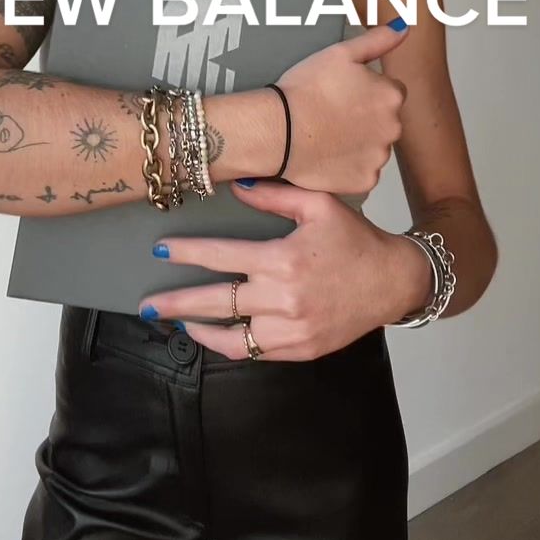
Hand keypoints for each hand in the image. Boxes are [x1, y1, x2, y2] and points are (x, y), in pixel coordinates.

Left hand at [138, 179, 398, 360]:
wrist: (393, 281)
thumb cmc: (355, 239)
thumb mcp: (319, 205)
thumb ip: (275, 196)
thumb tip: (236, 186)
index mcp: (283, 260)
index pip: (223, 257)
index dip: (189, 253)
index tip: (162, 250)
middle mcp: (283, 299)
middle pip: (217, 302)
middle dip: (176, 304)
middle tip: (147, 306)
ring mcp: (292, 330)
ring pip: (232, 338)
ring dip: (199, 330)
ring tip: (175, 323)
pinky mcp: (300, 350)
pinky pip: (255, 353)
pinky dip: (230, 345)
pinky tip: (214, 335)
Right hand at [275, 21, 408, 197]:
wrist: (278, 130)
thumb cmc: (304, 91)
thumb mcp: (340, 53)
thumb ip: (377, 40)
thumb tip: (402, 27)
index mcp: (391, 95)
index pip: (389, 91)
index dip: (364, 92)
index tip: (342, 94)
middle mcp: (393, 128)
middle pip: (384, 120)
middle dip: (365, 118)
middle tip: (332, 113)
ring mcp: (379, 157)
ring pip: (374, 146)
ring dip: (358, 142)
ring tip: (327, 133)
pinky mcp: (364, 180)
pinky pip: (362, 172)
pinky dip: (348, 165)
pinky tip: (328, 153)